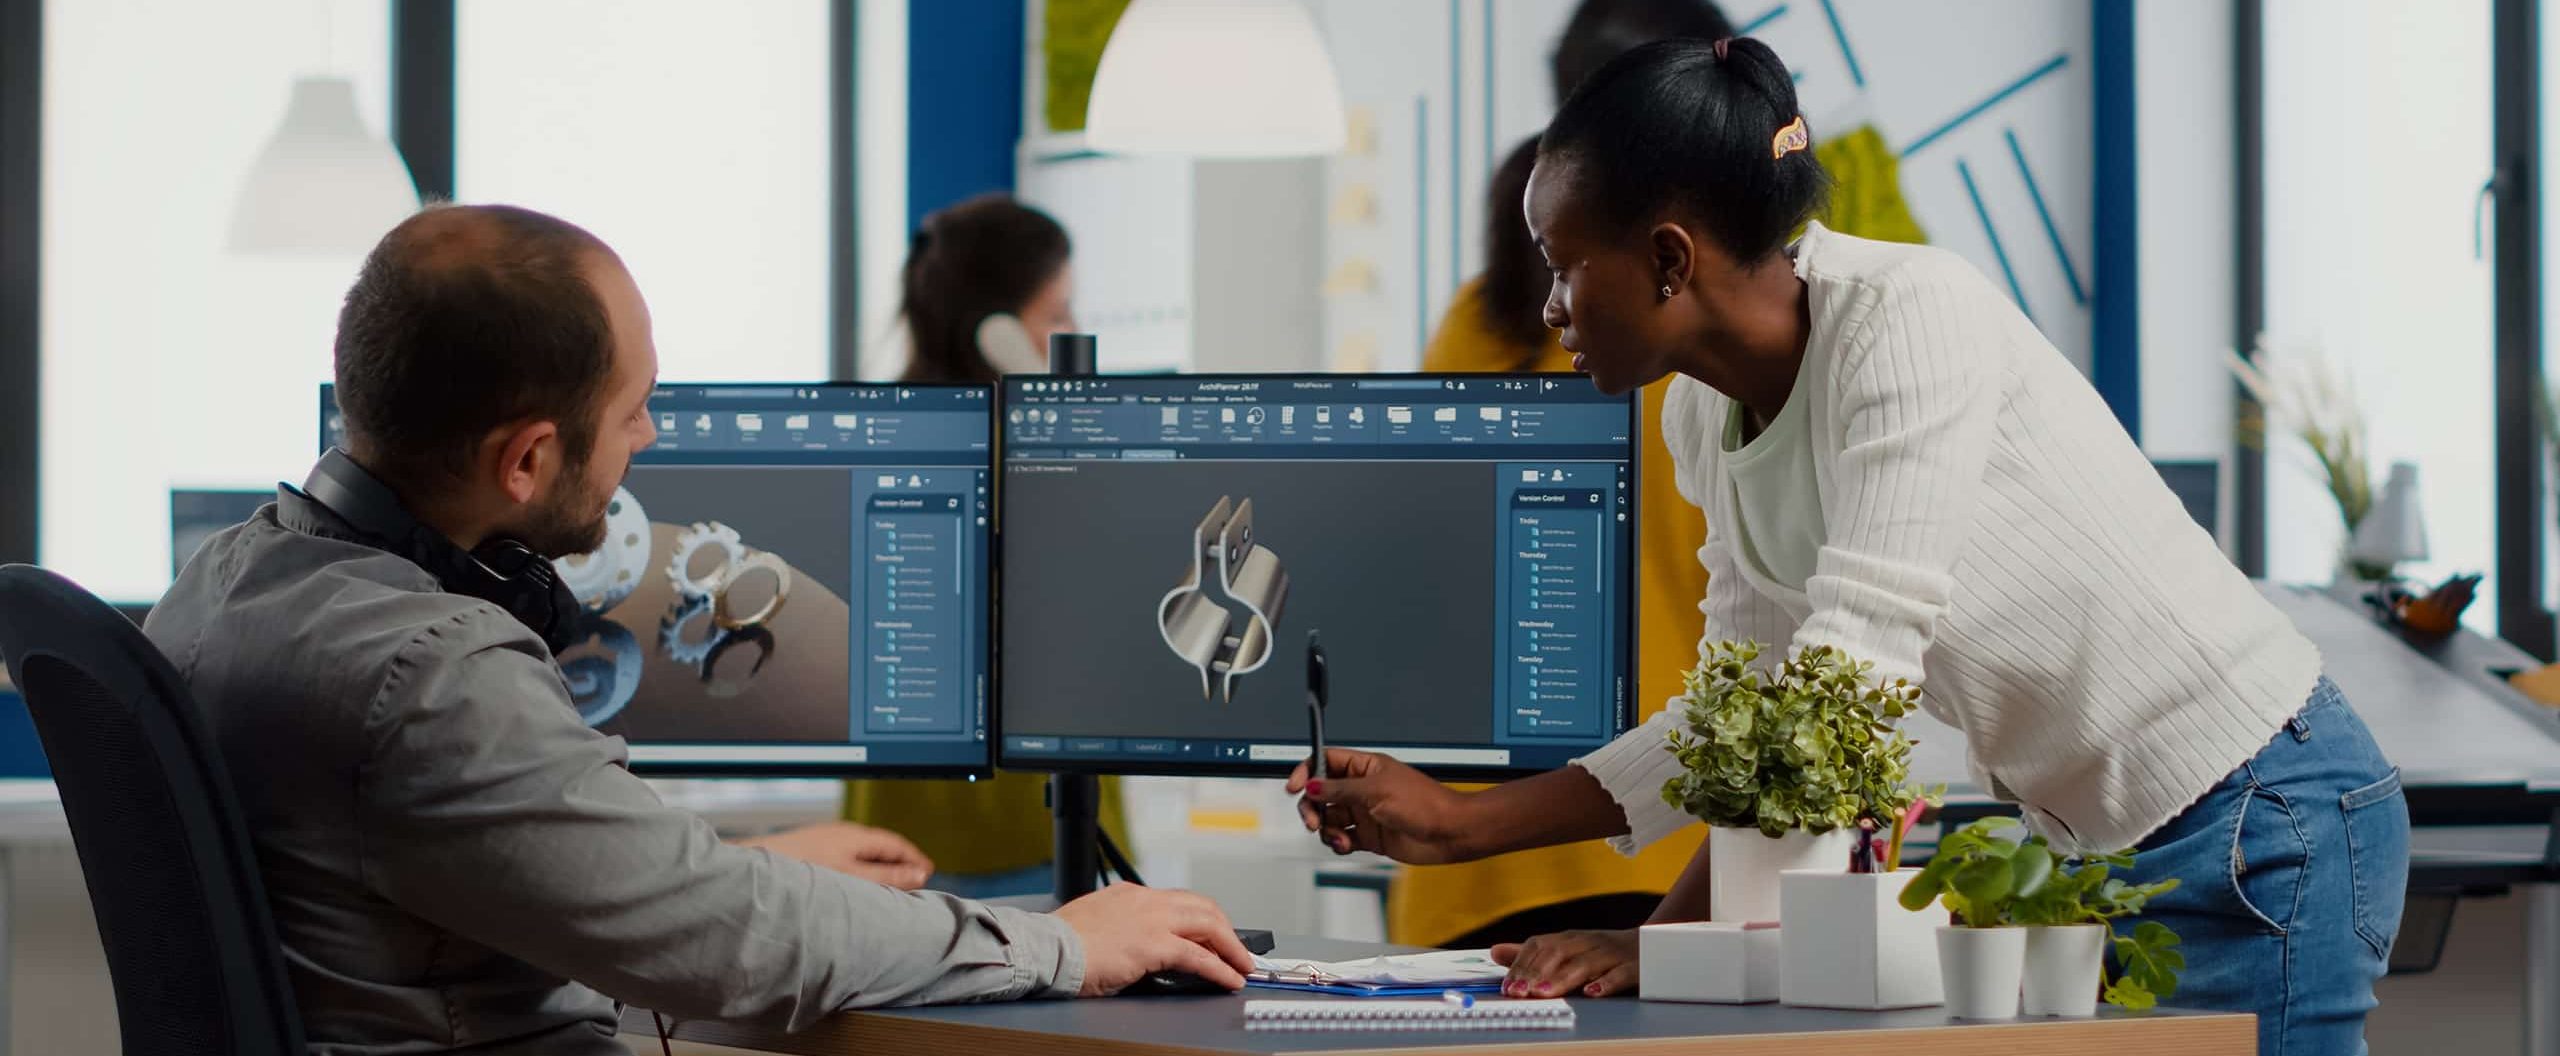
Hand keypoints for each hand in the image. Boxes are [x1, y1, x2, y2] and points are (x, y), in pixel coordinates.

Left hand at [735, 822, 932, 889]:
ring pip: (862, 853)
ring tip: (888, 887)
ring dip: (879, 867)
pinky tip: (854, 886)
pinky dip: (860, 870)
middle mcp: (842, 834)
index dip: (915, 858)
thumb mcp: (853, 877)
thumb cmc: (802, 870)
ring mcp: (825, 841)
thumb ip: (886, 876)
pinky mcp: (811, 851)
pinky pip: (846, 858)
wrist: (755, 868)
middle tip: (914, 881)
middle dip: (900, 862)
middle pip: (880, 846)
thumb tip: (919, 874)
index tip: (929, 871)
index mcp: (856, 836)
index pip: (896, 843)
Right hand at [1054, 883, 1255, 996]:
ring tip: (1242, 965)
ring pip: (1208, 925)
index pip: (1178, 901)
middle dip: (1225, 929)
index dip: (1202, 919)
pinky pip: (1199, 956)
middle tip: (1237, 950)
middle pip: (1202, 907)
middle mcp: (1145, 900)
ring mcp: (1151, 920)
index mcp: (1129, 894)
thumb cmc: (1059, 945)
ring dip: (1231, 948)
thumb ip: (1120, 928)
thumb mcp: (1095, 924)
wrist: (1044, 950)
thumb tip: (1134, 947)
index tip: (1213, 934)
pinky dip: (1220, 968)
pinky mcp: (1153, 945)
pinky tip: (1229, 979)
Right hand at [1284, 748, 1478, 863]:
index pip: (1326, 762)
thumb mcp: (1376, 791)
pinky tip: (1346, 845)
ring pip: (1329, 818)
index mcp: (1365, 767)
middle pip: (1321, 793)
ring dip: (1326, 829)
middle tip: (1312, 820)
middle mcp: (1362, 788)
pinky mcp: (1369, 836)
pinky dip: (1338, 843)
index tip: (1295, 786)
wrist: (1448, 833)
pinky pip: (1341, 838)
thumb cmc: (1424, 804)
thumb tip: (1312, 786)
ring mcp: (1364, 813)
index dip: (1307, 772)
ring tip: (1338, 837)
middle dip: (1312, 807)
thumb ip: (1340, 790)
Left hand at [1491, 929, 1640, 997]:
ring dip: (1563, 978)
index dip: (1521, 966)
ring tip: (1545, 992)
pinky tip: (1593, 993)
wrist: (1651, 946)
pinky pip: (1620, 974)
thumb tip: (1494, 952)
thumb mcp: (1566, 949)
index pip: (1539, 946)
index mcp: (1569, 938)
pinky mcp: (1634, 967)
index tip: (1507, 987)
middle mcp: (1588, 942)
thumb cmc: (1601, 952)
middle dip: (1537, 973)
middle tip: (1520, 992)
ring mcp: (1611, 953)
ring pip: (1585, 964)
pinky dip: (1606, 983)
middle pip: (1559, 953)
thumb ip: (1531, 954)